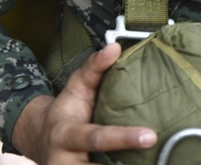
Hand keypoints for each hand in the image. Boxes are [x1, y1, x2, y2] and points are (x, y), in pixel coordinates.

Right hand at [12, 44, 155, 163]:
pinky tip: (144, 164)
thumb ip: (95, 67)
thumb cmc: (68, 110)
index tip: (150, 137)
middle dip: (128, 164)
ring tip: (157, 162)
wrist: (42, 138)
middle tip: (159, 159)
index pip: (97, 137)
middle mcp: (66, 162)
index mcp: (65, 135)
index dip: (124, 138)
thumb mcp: (76, 86)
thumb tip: (115, 47)